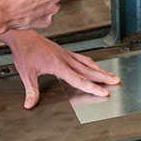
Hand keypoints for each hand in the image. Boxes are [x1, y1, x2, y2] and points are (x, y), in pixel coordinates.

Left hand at [0, 30, 120, 108]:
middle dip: (104, 77)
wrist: (24, 36)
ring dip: (99, 70)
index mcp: (59, 66)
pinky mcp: (64, 51)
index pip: (79, 80)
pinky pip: (81, 58)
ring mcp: (66, 54)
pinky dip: (90, 63)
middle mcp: (65, 59)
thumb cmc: (25, 52)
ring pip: (87, 63)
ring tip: (110, 75)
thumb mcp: (26, 73)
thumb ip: (31, 90)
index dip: (92, 88)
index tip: (103, 92)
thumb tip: (30, 104)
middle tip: (117, 81)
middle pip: (89, 70)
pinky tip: (92, 65)